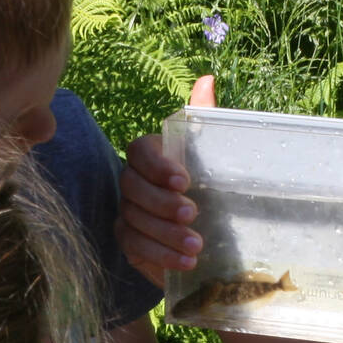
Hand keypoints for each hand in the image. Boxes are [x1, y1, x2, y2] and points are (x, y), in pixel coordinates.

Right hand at [118, 75, 215, 281]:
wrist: (215, 232)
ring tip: (196, 246)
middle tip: (192, 214)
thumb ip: (205, 118)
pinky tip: (185, 263)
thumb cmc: (212, 185)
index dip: (157, 165)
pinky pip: (134, 249)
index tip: (184, 181)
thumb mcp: (214, 153)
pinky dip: (160, 257)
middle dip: (161, 203)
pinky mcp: (130, 243)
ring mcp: (128, 212)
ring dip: (164, 235)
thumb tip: (207, 80)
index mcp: (152, 155)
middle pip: (131, 187)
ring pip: (133, 220)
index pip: (139, 151)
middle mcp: (133, 181)